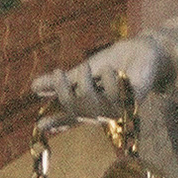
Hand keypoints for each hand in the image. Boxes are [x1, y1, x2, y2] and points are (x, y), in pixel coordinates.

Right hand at [33, 36, 175, 121]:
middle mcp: (103, 113)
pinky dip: (110, 82)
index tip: (40, 125)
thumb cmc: (115, 62)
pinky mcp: (134, 102)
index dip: (56, 122)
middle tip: (58, 72)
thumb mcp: (84, 70)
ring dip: (85, 84)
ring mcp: (119, 109)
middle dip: (63, 92)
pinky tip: (112, 71)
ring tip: (88, 65)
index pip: (70, 117)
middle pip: (76, 110)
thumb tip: (34, 86)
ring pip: (93, 106)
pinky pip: (115, 97)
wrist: (143, 52)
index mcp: (90, 106)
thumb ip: (65, 81)